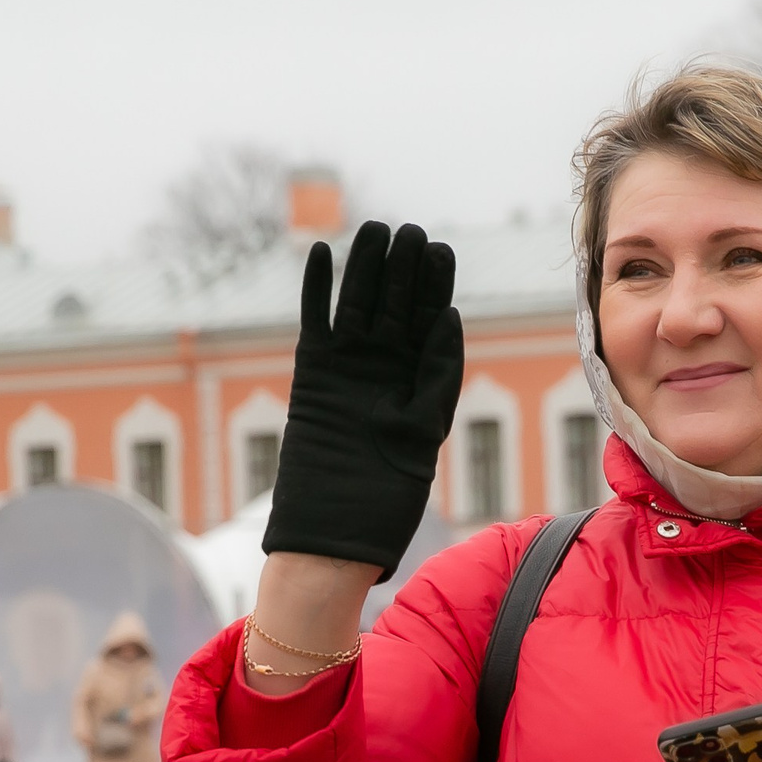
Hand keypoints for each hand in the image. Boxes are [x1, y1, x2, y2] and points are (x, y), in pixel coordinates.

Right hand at [261, 221, 463, 579]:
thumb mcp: (425, 431)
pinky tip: (319, 253)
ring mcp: (346, 367)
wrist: (334, 530)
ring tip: (373, 231)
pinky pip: (314, 320)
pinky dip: (315, 288)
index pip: (428, 318)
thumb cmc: (387, 494)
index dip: (434, 284)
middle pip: (394, 303)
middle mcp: (383, 367)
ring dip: (364, 266)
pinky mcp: (311, 373)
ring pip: (356, 302)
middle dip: (402, 267)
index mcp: (417, 379)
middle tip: (410, 231)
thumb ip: (436, 374)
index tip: (440, 250)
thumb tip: (449, 317)